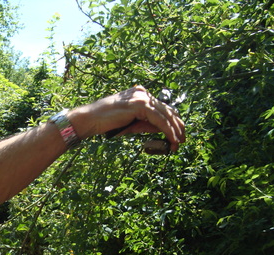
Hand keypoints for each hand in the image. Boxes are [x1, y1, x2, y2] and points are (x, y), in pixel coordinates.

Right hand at [68, 86, 185, 151]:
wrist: (91, 119)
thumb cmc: (107, 122)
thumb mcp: (132, 123)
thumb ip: (147, 124)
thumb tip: (164, 130)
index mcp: (140, 94)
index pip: (162, 108)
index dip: (173, 122)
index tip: (178, 135)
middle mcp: (143, 93)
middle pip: (167, 110)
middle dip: (177, 126)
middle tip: (182, 140)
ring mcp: (141, 97)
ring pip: (166, 115)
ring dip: (175, 130)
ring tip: (179, 143)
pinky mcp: (140, 105)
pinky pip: (159, 120)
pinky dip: (168, 130)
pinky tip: (172, 139)